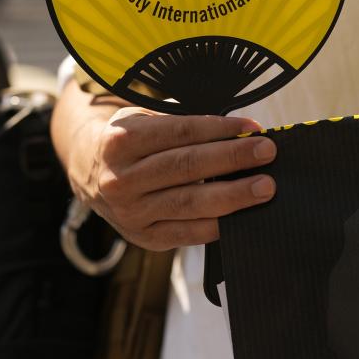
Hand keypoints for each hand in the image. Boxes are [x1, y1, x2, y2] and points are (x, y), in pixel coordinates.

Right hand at [66, 107, 277, 250]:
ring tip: (264, 187)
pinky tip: (243, 215)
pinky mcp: (143, 238)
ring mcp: (131, 212)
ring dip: (233, 195)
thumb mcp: (145, 120)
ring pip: (189, 203)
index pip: (179, 131)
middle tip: (267, 153)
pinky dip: (218, 224)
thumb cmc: (134, 142)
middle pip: (186, 167)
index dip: (220, 129)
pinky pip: (187, 233)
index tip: (253, 128)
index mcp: (121, 141)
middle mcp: (121, 179)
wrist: (91, 174)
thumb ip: (184, 125)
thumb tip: (241, 133)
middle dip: (232, 159)